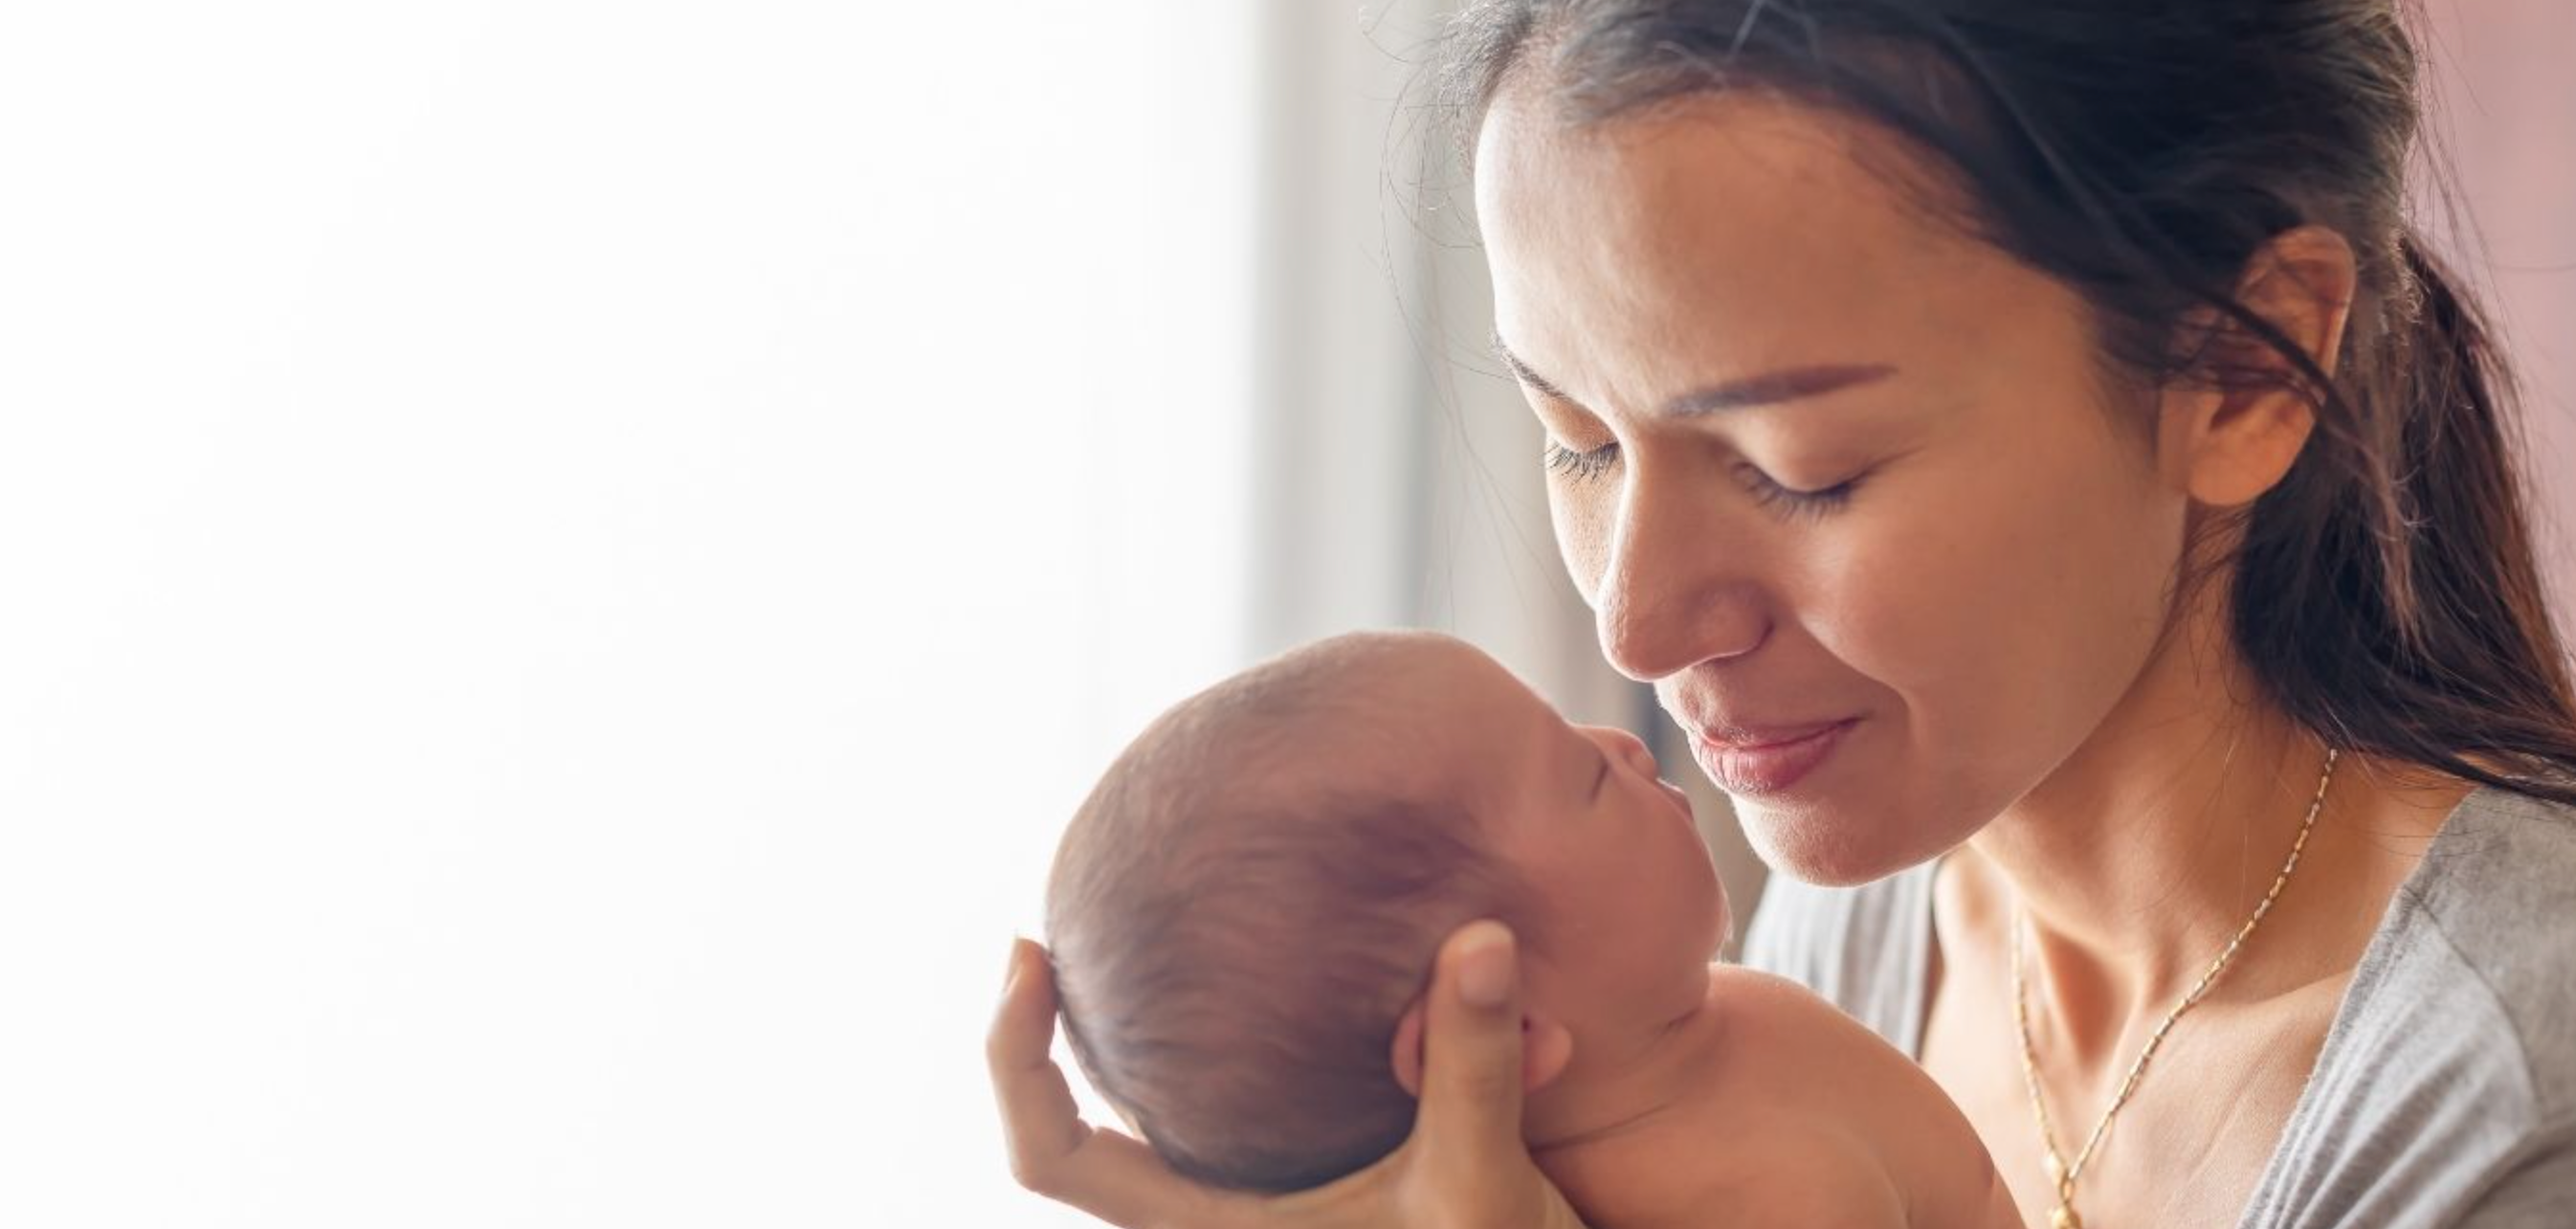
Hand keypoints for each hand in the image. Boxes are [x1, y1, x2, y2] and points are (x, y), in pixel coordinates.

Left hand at [988, 919, 1591, 1228]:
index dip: (1010, 1059)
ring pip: (1144, 1115)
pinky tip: (1251, 972)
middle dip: (1051, 1029)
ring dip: (1126, 1038)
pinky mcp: (1287, 1180)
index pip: (1048, 1158)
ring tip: (1128, 935)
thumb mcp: (1483, 1182)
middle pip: (1067, 1129)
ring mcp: (1239, 1202)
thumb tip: (1479, 941)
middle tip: (1050, 932)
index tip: (1026, 955)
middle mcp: (1203, 1218)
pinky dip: (1214, 1039)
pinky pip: (1216, 1100)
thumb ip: (1472, 1066)